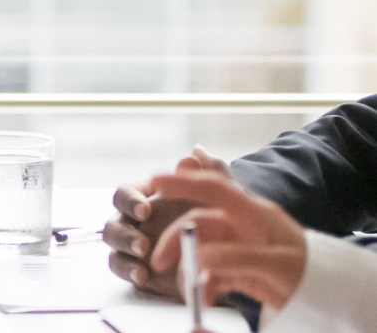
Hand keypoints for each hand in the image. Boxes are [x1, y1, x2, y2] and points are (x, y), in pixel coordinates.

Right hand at [104, 146, 231, 297]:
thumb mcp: (221, 198)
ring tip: (144, 256)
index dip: (130, 200)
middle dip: (124, 231)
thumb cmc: (218, 221)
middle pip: (113, 220)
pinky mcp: (136, 266)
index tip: (145, 209)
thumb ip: (210, 174)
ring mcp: (132, 244)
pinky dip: (128, 269)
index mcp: (145, 197)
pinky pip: (120, 266)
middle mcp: (133, 219)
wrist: (227, 257)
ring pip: (113, 242)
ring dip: (125, 248)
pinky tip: (143, 275)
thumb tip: (193, 155)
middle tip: (143, 243)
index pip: (125, 193)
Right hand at [149, 170, 307, 311]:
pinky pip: (208, 274)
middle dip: (174, 240)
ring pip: (197, 251)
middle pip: (196, 223)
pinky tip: (206, 298)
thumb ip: (238, 257)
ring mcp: (233, 246)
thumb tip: (201, 257)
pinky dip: (203, 287)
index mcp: (251, 212)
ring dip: (189, 271)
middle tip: (159, 260)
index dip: (184, 181)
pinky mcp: (232, 269)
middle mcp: (237, 225)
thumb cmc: (307, 269)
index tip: (155, 181)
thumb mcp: (277, 264)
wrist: (323, 293)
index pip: (213, 189)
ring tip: (192, 293)